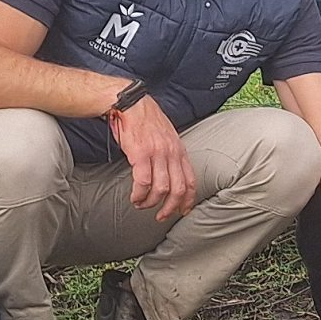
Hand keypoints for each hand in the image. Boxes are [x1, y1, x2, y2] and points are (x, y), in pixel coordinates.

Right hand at [108, 96, 196, 221]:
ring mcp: (157, 153)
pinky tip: (134, 197)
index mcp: (179, 150)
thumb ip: (170, 154)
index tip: (183, 211)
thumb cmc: (145, 120)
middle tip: (161, 216)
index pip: (190, 180)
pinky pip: (143, 182)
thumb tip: (170, 174)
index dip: (188, 199)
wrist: (129, 102)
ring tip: (141, 204)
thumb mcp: (166, 136)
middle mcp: (171, 152)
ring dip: (150, 202)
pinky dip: (139, 194)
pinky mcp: (140, 153)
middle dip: (171, 207)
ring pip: (161, 188)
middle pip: (178, 188)